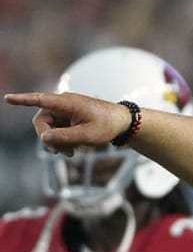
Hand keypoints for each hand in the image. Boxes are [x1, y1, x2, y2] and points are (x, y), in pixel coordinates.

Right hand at [3, 92, 129, 156]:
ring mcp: (66, 111)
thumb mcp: (87, 135)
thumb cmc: (107, 125)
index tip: (8, 99)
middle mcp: (63, 104)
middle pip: (42, 121)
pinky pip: (58, 129)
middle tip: (59, 153)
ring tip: (71, 152)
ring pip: (50, 127)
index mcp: (67, 103)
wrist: (123, 122)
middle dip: (47, 138)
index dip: (23, 100)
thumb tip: (44, 138)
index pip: (40, 100)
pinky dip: (63, 140)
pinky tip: (73, 149)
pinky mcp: (69, 118)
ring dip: (56, 141)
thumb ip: (64, 137)